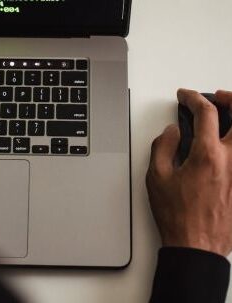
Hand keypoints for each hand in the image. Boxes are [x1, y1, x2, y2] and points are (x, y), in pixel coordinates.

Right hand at [146, 88, 231, 255]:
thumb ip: (163, 146)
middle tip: (215, 98)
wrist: (197, 245)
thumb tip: (172, 132)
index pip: (206, 112)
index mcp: (208, 156)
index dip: (193, 98)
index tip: (185, 97)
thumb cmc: (178, 215)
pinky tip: (230, 143)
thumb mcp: (156, 177)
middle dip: (229, 98)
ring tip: (228, 116)